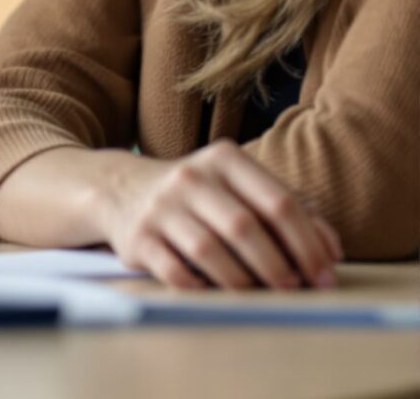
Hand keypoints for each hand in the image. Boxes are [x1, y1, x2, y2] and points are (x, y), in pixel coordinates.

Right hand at [97, 141, 341, 290]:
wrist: (121, 189)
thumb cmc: (201, 196)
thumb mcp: (241, 187)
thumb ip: (289, 210)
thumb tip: (330, 252)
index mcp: (224, 159)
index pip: (278, 202)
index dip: (308, 243)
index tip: (326, 274)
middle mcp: (189, 178)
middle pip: (244, 227)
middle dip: (278, 266)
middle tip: (294, 289)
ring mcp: (159, 207)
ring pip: (209, 251)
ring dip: (243, 281)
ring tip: (259, 292)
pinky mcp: (137, 237)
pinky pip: (174, 271)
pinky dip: (200, 287)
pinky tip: (213, 290)